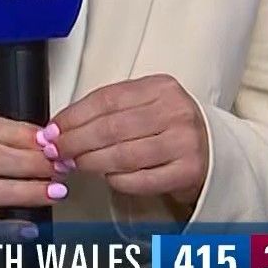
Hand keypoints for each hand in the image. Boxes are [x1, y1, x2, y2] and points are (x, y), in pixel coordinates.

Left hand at [47, 74, 208, 209]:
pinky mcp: (188, 171)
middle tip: (56, 151)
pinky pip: (139, 180)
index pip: (106, 99)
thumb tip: (61, 126)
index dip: (73, 116)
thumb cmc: (171, 127)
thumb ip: (110, 111)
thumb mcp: (147, 105)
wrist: (215, 151)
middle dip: (75, 141)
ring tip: (75, 164)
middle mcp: (175, 111)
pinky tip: (107, 177)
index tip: (53, 129)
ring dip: (91, 162)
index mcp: (161, 87)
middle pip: (111, 128)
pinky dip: (116, 180)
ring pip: (122, 155)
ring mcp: (184, 142)